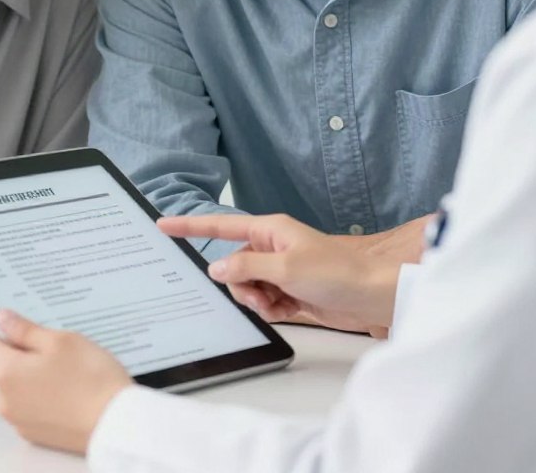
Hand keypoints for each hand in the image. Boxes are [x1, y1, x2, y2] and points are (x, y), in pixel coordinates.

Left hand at [0, 310, 131, 453]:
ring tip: (66, 370)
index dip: (2, 328)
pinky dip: (42, 395)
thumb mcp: (59, 340)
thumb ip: (25, 329)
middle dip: (22, 352)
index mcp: (5, 373)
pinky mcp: (33, 433)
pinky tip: (68, 390)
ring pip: (16, 385)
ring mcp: (18, 420)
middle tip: (55, 348)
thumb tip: (3, 318)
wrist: (114, 423)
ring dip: (33, 374)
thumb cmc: (89, 378)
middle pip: (1, 365)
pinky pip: (29, 405)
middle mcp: (4, 401)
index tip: (24, 325)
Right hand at [158, 213, 430, 334]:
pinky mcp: (288, 292)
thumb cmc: (337, 272)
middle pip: (232, 267)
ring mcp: (279, 271)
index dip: (191, 227)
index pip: (221, 227)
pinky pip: (262, 302)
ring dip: (256, 300)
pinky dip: (270, 309)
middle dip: (240, 285)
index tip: (163, 224)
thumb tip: (216, 268)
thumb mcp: (286, 268)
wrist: (372, 296)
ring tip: (279, 303)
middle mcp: (271, 248)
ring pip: (245, 288)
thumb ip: (246, 267)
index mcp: (269, 230)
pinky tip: (288, 309)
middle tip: (262, 295)